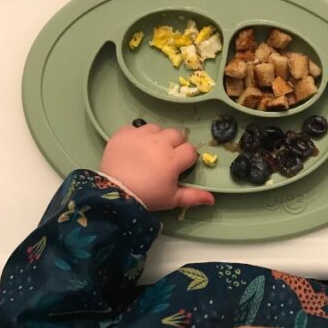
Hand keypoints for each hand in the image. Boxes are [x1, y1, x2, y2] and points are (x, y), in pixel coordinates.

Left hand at [99, 123, 214, 210]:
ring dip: (156, 137)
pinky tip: (133, 147)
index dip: (187, 158)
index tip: (179, 167)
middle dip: (174, 144)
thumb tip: (212, 198)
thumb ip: (193, 197)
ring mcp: (141, 135)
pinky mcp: (124, 133)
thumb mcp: (172, 199)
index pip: (190, 150)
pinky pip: (134, 127)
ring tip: (148, 151)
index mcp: (174, 158)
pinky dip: (135, 135)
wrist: (115, 193)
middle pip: (176, 134)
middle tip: (165, 158)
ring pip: (156, 128)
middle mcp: (160, 142)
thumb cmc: (148, 196)